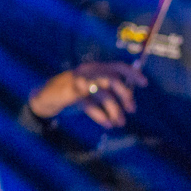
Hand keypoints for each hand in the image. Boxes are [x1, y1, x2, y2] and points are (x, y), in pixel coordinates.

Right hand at [28, 60, 146, 126]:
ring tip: (120, 123)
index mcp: (95, 67)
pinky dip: (100, 115)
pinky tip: (107, 124)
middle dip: (125, 95)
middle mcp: (88, 71)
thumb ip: (107, 90)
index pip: (118, 66)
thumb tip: (129, 101)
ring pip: (103, 94)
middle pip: (113, 79)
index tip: (145, 84)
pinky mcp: (71, 92)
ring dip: (114, 110)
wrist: (46, 94)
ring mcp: (79, 81)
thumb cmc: (73, 92)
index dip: (132, 74)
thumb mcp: (92, 88)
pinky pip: (90, 104)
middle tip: (132, 110)